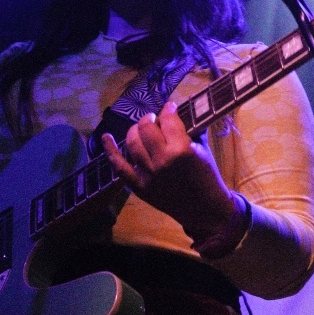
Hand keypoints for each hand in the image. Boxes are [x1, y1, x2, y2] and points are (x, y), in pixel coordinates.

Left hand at [102, 102, 247, 255]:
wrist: (204, 208)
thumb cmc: (207, 176)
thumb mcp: (203, 148)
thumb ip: (192, 127)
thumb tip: (185, 105)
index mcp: (181, 149)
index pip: (168, 118)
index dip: (169, 108)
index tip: (170, 107)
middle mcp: (162, 160)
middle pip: (146, 127)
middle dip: (151, 118)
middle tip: (157, 120)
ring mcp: (148, 174)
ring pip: (132, 142)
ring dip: (136, 130)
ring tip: (144, 129)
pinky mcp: (139, 187)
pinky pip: (119, 167)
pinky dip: (111, 151)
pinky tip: (106, 137)